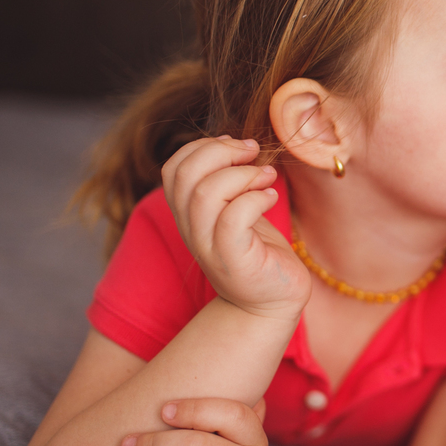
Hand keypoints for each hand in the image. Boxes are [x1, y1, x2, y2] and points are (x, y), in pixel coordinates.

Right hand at [161, 136, 310, 319]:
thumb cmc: (259, 251)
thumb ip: (229, 182)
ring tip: (268, 177)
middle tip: (253, 153)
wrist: (272, 302)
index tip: (238, 146)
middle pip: (184, 175)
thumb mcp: (238, 209)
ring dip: (242, 175)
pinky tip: (271, 198)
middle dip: (221, 152)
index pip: (174, 168)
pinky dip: (255, 199)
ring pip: (206, 194)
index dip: (203, 147)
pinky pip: (233, 219)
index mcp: (188, 214)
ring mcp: (209, 247)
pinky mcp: (234, 261)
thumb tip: (235, 143)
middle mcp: (192, 230)